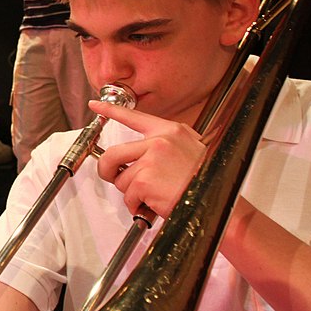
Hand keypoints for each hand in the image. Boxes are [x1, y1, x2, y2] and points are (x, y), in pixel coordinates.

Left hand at [90, 99, 206, 217]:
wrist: (214, 200)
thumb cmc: (204, 179)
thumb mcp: (189, 149)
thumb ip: (165, 146)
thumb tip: (140, 155)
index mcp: (170, 131)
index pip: (134, 116)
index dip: (111, 111)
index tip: (96, 105)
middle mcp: (159, 141)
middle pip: (113, 153)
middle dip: (108, 170)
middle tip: (114, 178)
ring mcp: (150, 160)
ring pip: (120, 179)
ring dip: (131, 193)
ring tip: (152, 195)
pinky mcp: (145, 179)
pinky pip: (128, 196)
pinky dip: (136, 205)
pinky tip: (153, 204)